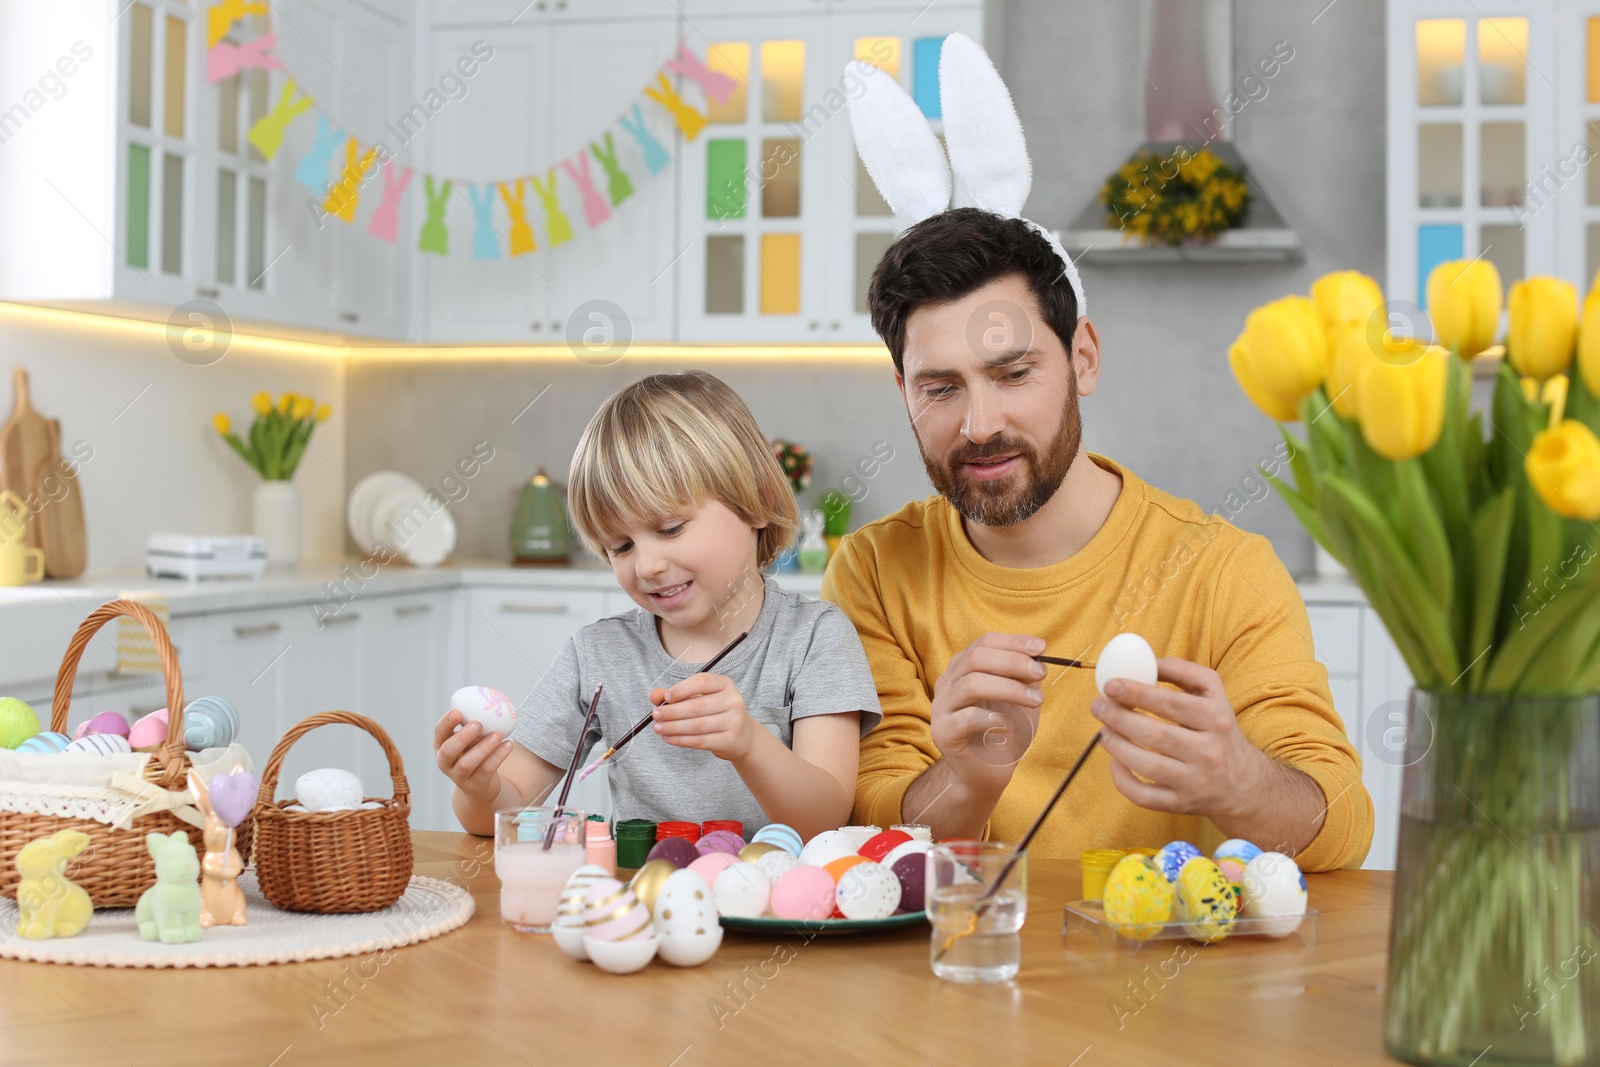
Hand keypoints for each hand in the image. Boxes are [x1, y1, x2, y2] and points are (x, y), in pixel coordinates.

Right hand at [433, 709, 511, 806]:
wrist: (480, 785)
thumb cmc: (474, 752)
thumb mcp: (471, 738)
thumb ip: (474, 721)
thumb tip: (490, 696)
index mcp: (442, 745)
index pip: (439, 732)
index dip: (446, 723)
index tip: (457, 712)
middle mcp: (445, 762)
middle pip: (448, 751)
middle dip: (462, 737)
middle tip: (477, 724)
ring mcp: (458, 776)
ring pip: (467, 763)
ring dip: (483, 748)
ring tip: (497, 735)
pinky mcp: (475, 785)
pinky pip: (486, 770)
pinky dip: (497, 757)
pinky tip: (508, 744)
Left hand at [650, 673, 756, 760]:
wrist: (742, 736)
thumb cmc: (716, 712)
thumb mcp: (700, 698)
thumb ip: (677, 695)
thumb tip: (654, 695)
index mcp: (725, 684)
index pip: (702, 682)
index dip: (682, 689)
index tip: (666, 697)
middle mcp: (733, 701)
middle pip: (697, 706)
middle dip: (672, 712)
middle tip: (655, 715)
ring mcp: (734, 721)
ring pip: (697, 725)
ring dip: (673, 727)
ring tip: (658, 728)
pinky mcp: (730, 740)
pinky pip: (700, 741)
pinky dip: (681, 740)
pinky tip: (668, 738)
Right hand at [928, 633, 1045, 794]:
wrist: (987, 772)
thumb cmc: (1004, 732)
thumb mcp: (1021, 699)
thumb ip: (1026, 678)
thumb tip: (1038, 658)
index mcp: (963, 669)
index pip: (984, 643)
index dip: (1013, 642)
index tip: (1041, 648)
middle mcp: (948, 683)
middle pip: (976, 658)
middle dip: (1013, 662)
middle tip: (1040, 674)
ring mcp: (941, 707)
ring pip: (972, 684)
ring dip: (1010, 689)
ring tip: (1036, 701)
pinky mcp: (943, 731)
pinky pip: (968, 717)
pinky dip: (994, 719)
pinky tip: (1008, 726)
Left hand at [1090, 658, 1267, 818]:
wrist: (1241, 782)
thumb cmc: (1217, 730)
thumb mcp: (1213, 694)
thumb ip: (1183, 672)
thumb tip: (1147, 660)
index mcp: (1216, 719)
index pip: (1171, 704)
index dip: (1137, 693)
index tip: (1110, 685)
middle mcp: (1209, 752)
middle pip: (1155, 735)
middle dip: (1119, 718)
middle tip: (1098, 705)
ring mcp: (1196, 781)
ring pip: (1147, 765)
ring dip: (1116, 746)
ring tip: (1103, 731)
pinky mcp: (1182, 804)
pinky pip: (1144, 796)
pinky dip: (1122, 780)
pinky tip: (1115, 761)